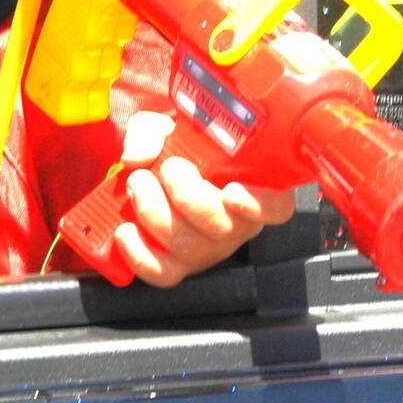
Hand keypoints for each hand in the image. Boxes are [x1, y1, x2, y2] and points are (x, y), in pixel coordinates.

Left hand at [113, 112, 294, 287]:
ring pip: (190, 248)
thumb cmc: (177, 149)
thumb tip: (139, 157)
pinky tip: (125, 230)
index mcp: (251, 189)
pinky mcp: (179, 267)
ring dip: (156, 213)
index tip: (233, 190)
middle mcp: (236, 225)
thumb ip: (153, 133)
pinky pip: (164, 274)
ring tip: (138, 183)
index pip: (277, 207)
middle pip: (223, 228)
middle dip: (188, 197)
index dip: (261, 205)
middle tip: (167, 168)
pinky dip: (139, 254)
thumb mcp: (168, 128)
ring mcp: (209, 249)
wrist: (153, 171)